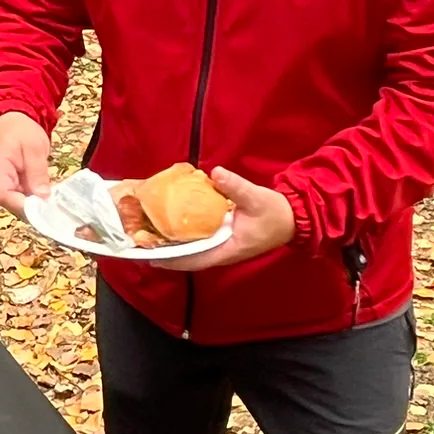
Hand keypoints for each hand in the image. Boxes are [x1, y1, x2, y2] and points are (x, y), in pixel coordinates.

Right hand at [0, 110, 51, 218]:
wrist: (12, 122)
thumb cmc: (21, 130)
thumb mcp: (34, 146)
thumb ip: (37, 171)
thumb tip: (42, 196)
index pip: (3, 195)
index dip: (23, 207)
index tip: (45, 211)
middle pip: (10, 204)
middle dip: (33, 210)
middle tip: (56, 212)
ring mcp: (0, 187)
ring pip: (17, 205)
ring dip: (35, 208)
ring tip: (55, 207)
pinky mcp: (9, 188)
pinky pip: (21, 200)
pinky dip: (35, 202)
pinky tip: (49, 201)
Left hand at [150, 166, 296, 271]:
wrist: (292, 217)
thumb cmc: (275, 213)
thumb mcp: (256, 198)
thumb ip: (235, 187)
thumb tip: (215, 173)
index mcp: (228, 250)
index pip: (195, 260)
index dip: (172, 260)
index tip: (151, 256)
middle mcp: (221, 252)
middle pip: (188, 256)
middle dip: (166, 251)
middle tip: (141, 243)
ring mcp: (221, 245)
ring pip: (192, 249)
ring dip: (173, 243)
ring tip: (149, 233)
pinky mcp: (222, 236)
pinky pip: (199, 238)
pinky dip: (184, 233)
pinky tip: (170, 222)